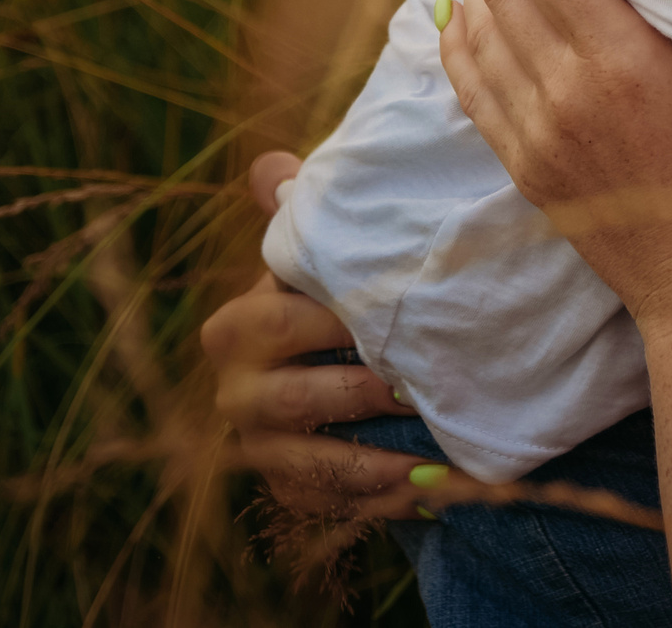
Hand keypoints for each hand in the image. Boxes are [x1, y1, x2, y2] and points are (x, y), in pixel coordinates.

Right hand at [202, 156, 452, 522]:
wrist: (346, 372)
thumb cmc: (336, 299)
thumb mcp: (323, 257)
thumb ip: (301, 214)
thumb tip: (271, 166)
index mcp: (239, 329)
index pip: (267, 323)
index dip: (325, 321)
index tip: (389, 314)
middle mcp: (238, 393)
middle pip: (287, 398)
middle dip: (354, 390)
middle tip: (413, 382)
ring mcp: (261, 448)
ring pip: (309, 461)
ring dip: (373, 458)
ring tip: (433, 451)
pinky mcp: (292, 492)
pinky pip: (330, 504)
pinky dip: (381, 499)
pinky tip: (431, 489)